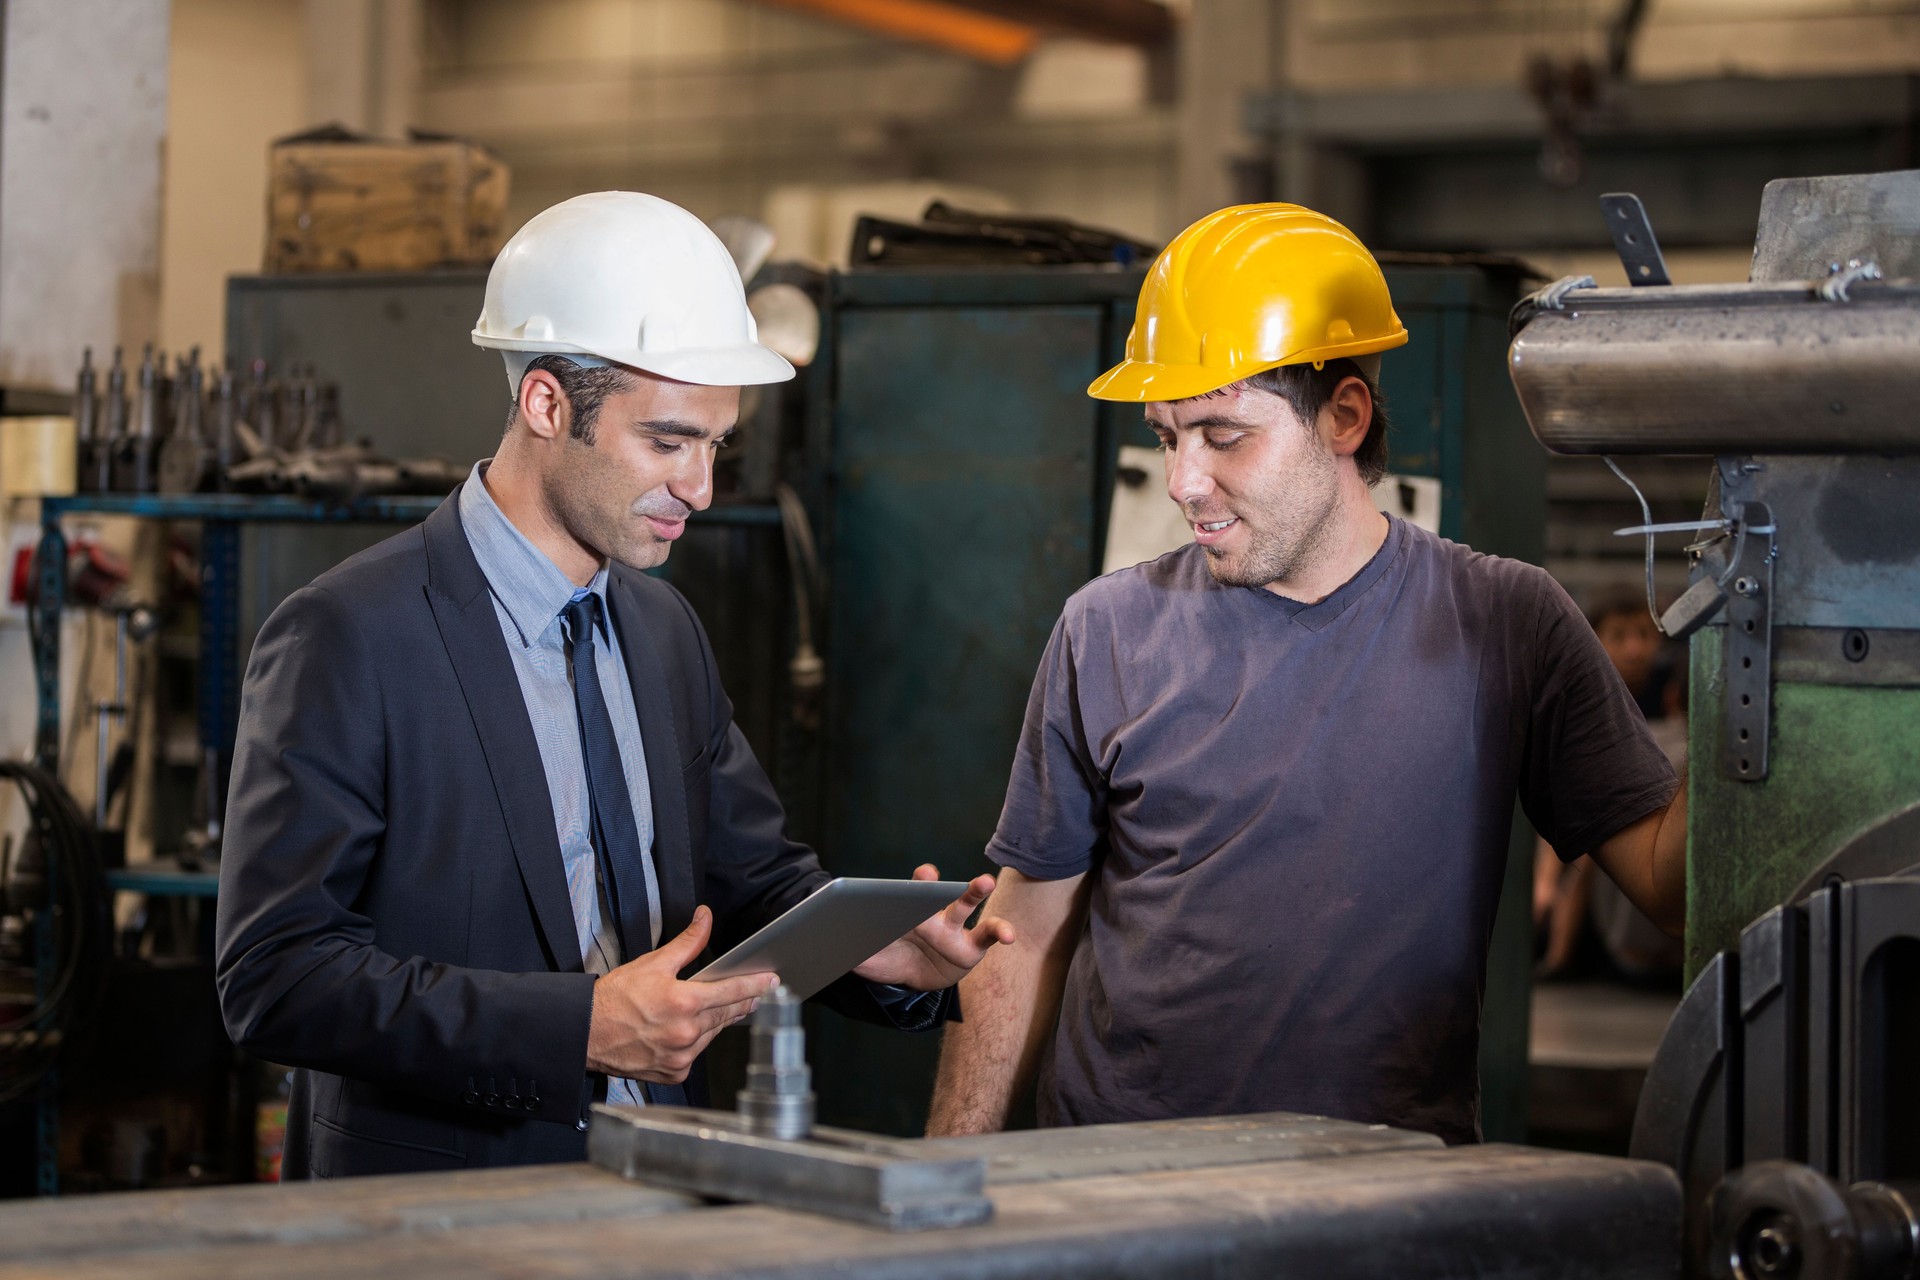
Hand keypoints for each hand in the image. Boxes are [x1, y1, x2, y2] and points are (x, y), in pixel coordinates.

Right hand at [586, 905, 777, 1081]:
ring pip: (712, 1035)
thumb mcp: (652, 963)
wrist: (586, 1033)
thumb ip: (687, 943)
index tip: (772, 981)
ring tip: (713, 1009)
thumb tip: (705, 919)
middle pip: (726, 1014)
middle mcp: (686, 1033)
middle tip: (754, 994)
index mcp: (684, 1003)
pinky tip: (685, 1032)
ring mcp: (681, 1056)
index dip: (755, 985)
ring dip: (717, 1022)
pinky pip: (695, 1055)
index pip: (732, 991)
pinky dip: (695, 1043)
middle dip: (741, 1002)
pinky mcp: (673, 1073)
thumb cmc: (614, 999)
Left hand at [852, 864, 1015, 990]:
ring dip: (975, 890)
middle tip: (930, 874)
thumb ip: (855, 951)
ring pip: (965, 905)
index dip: (905, 886)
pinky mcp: (971, 947)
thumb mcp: (869, 958)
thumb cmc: (891, 959)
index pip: (906, 893)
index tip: (908, 878)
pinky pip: (986, 935)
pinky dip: (1001, 931)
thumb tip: (833, 948)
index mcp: (906, 911)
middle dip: (934, 883)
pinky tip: (1010, 935)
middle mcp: (932, 914)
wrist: (912, 980)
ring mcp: (954, 929)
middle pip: (934, 892)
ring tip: (985, 880)